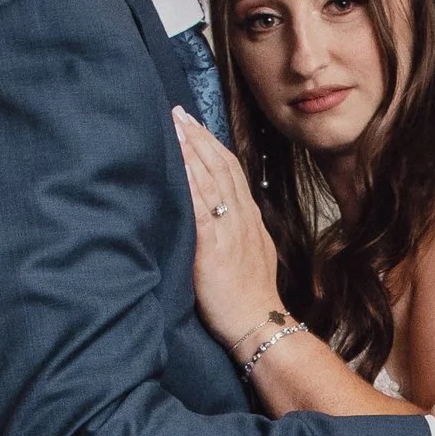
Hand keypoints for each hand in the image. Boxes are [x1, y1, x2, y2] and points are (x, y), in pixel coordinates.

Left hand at [172, 111, 282, 351]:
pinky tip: (178, 164)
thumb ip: (237, 232)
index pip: (232, 171)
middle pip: (221, 166)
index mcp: (249, 219)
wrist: (259, 323)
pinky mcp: (214, 248)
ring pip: (212, 180)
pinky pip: (202, 208)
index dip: (212, 145)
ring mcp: (230, 230)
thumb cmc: (249, 297)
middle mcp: (241, 218)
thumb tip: (223, 217)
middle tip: (179, 112)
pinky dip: (190, 183)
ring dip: (192, 150)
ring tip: (175, 127)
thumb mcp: (251, 255)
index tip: (195, 124)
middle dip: (199, 136)